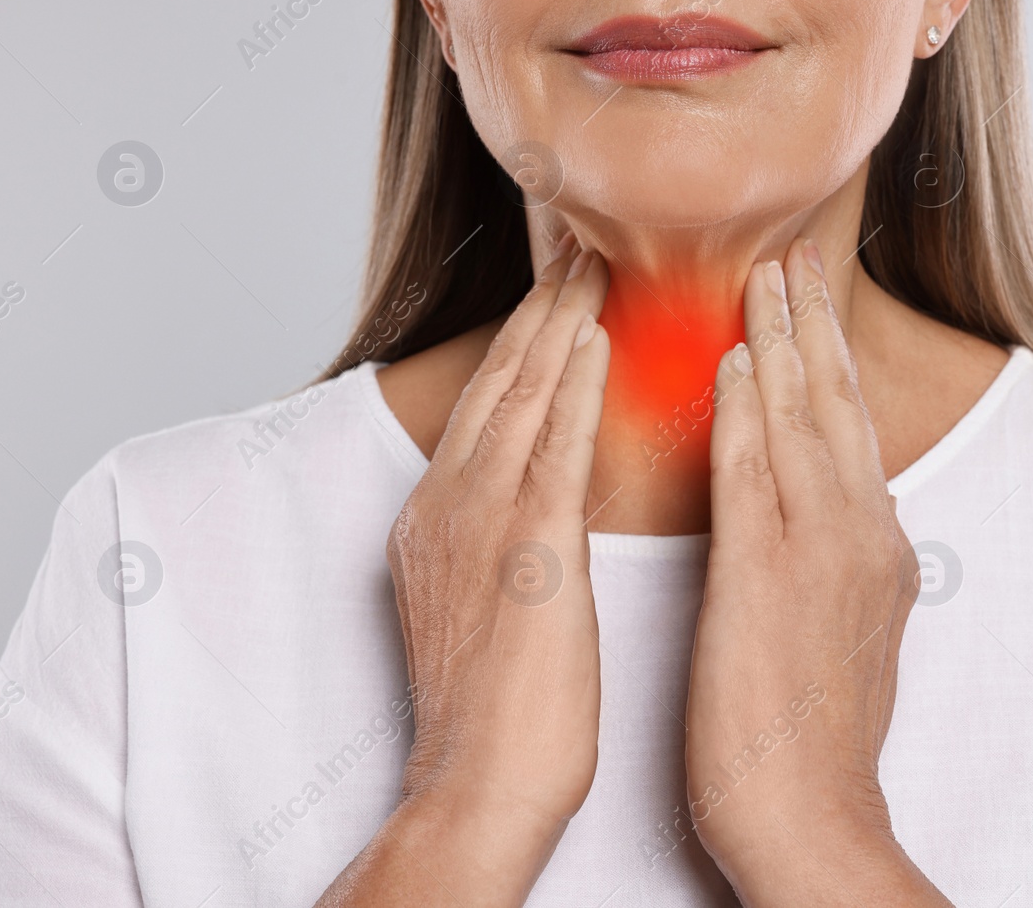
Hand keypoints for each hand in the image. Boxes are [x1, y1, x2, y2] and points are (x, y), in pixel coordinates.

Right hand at [317, 236, 610, 906]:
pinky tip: (594, 336)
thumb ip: (506, 543)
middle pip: (498, 382)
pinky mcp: (524, 548)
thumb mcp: (488, 606)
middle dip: (537, 310)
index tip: (556, 294)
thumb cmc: (498, 715)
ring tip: (589, 261)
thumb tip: (542, 508)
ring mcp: (478, 521)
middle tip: (574, 246)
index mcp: (438, 518)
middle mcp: (447, 504)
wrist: (477, 786)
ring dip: (555, 321)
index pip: (487, 407)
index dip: (522, 343)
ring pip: (519, 395)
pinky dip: (570, 383)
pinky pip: (550, 444)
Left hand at [684, 238, 947, 905]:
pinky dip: (744, 408)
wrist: (813, 817)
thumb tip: (836, 524)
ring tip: (766, 274)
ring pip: (800, 418)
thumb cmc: (813, 739)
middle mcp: (859, 531)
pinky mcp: (770, 574)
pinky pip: (754, 470)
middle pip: (835, 404)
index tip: (810, 302)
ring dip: (780, 339)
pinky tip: (730, 358)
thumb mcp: (849, 632)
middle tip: (796, 253)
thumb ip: (842, 564)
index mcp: (874, 545)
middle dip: (813, 323)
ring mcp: (820, 548)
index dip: (828, 358)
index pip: (849, 429)